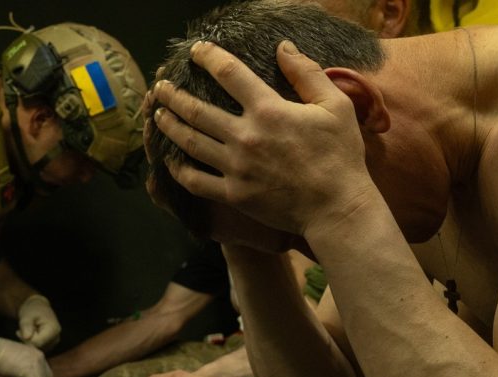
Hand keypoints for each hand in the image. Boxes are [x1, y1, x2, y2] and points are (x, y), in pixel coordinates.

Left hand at [17, 295, 60, 350]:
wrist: (38, 307)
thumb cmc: (32, 310)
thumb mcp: (26, 315)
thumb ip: (26, 325)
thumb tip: (27, 337)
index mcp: (53, 330)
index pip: (37, 343)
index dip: (26, 339)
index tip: (18, 331)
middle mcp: (56, 338)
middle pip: (38, 347)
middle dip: (27, 341)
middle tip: (20, 331)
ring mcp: (54, 342)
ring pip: (37, 349)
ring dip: (28, 342)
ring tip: (25, 331)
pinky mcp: (50, 345)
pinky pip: (38, 348)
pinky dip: (31, 343)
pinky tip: (29, 335)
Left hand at [150, 40, 376, 235]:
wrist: (336, 208)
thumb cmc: (340, 156)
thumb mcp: (335, 105)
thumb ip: (306, 73)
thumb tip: (283, 47)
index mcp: (268, 110)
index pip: (228, 73)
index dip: (208, 57)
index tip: (196, 51)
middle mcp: (245, 136)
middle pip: (197, 109)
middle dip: (174, 95)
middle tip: (160, 87)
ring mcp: (236, 167)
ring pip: (190, 142)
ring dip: (169, 126)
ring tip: (158, 115)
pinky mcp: (234, 194)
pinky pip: (196, 181)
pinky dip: (179, 170)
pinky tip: (171, 161)